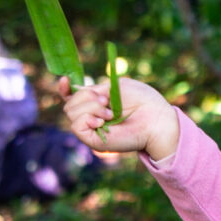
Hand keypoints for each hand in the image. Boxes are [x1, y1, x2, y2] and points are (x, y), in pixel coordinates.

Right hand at [59, 74, 181, 160]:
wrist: (156, 119)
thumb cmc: (143, 100)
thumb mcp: (117, 86)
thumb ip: (96, 88)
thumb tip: (77, 90)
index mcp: (97, 102)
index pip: (71, 97)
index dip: (64, 89)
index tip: (65, 80)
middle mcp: (92, 116)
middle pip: (69, 104)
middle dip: (85, 97)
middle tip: (106, 100)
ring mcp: (91, 128)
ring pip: (71, 112)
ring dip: (90, 107)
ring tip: (109, 112)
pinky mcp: (93, 140)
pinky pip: (76, 126)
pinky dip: (87, 119)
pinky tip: (102, 121)